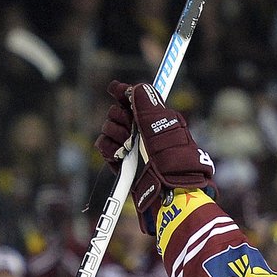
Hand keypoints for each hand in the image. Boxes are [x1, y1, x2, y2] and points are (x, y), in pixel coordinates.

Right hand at [94, 81, 215, 233]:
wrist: (169, 189)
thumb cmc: (173, 158)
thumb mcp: (164, 127)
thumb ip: (148, 105)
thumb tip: (137, 87)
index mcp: (156, 118)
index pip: (136, 99)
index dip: (125, 92)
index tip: (115, 89)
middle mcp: (141, 130)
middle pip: (118, 111)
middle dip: (120, 116)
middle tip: (131, 127)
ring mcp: (130, 146)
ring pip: (108, 127)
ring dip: (115, 133)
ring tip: (128, 145)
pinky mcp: (119, 160)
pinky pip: (103, 145)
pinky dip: (108, 148)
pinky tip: (119, 154)